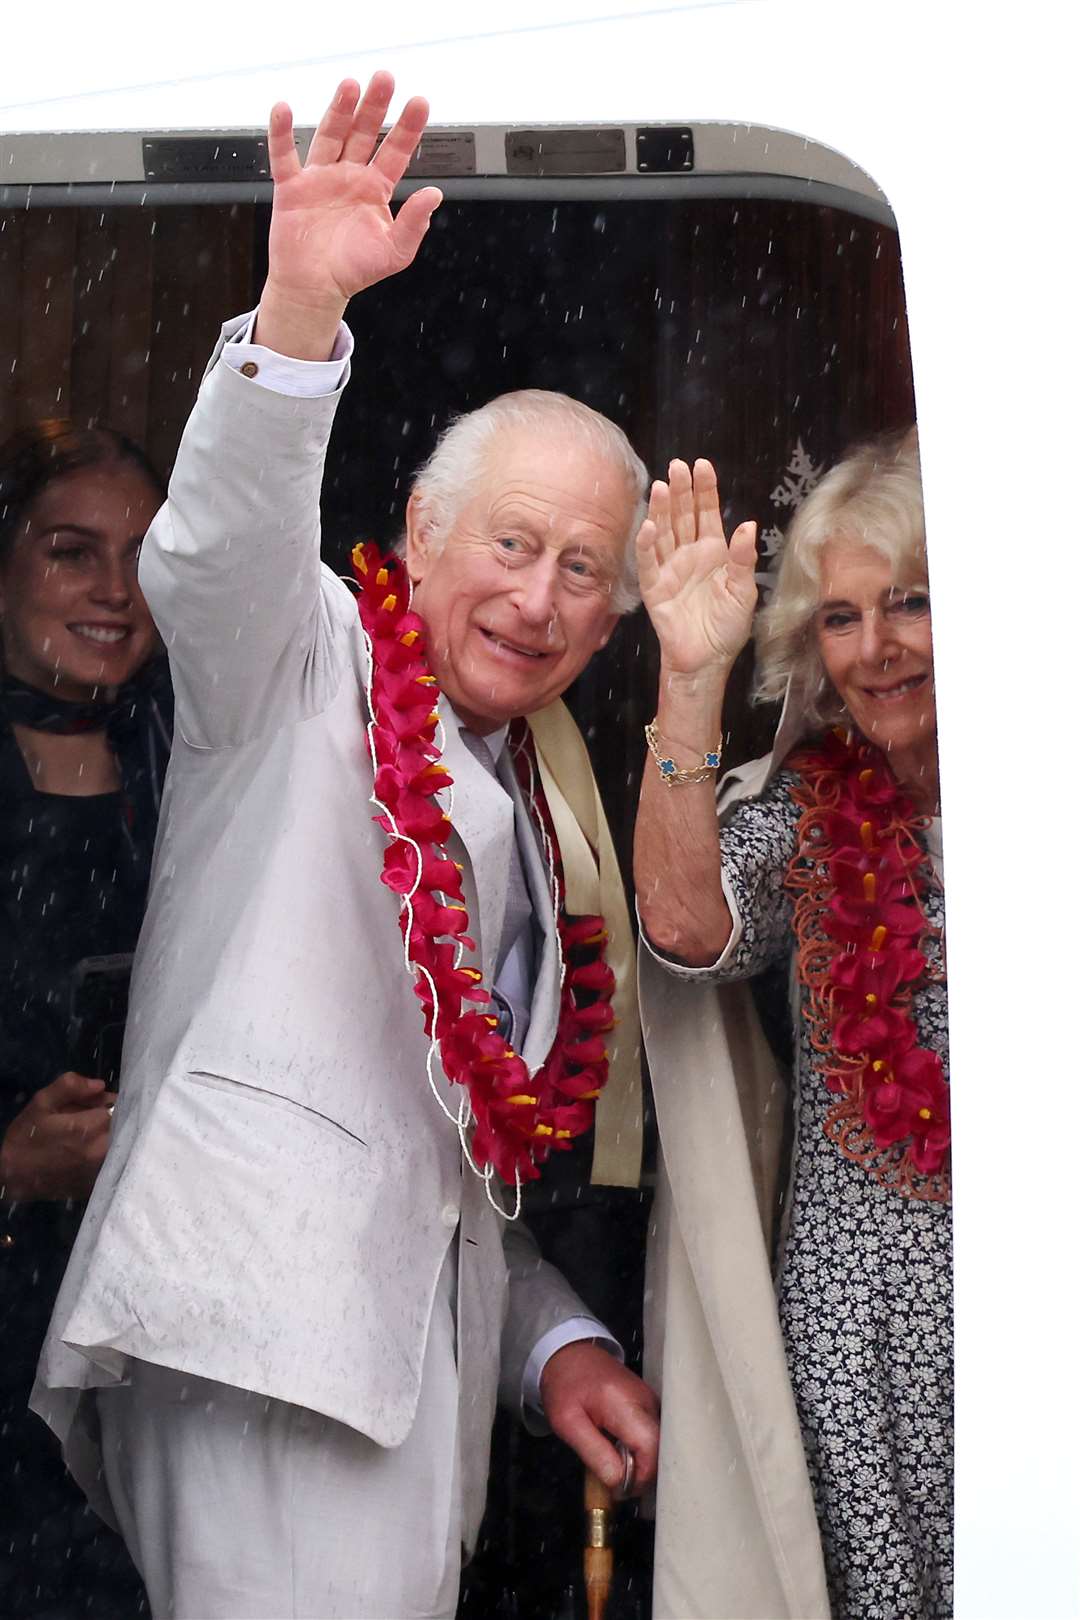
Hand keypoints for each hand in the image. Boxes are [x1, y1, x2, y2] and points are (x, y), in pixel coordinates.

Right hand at [0, 1071, 112, 1203]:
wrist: (12, 1178)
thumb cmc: (26, 1138)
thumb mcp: (41, 1103)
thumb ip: (70, 1086)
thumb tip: (100, 1085)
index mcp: (90, 1128)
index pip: (119, 1106)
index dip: (108, 1102)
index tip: (97, 1103)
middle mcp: (102, 1151)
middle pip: (124, 1126)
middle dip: (113, 1118)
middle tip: (91, 1119)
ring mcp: (101, 1171)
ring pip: (121, 1144)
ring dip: (112, 1136)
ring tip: (89, 1136)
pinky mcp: (98, 1184)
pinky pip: (113, 1163)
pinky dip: (107, 1155)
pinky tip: (87, 1154)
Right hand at [258, 73, 442, 358]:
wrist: (315, 289)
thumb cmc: (353, 271)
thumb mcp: (395, 253)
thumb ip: (414, 223)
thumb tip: (435, 194)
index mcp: (375, 189)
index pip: (395, 151)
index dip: (408, 127)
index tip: (420, 102)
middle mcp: (349, 176)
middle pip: (364, 133)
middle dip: (375, 106)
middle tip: (385, 78)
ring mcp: (320, 178)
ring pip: (331, 136)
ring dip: (339, 110)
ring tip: (350, 85)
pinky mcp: (292, 188)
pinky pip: (285, 156)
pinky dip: (282, 133)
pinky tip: (284, 109)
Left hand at [540, 1341, 659, 1495]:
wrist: (568, 1353)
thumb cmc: (564, 1387)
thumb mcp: (567, 1423)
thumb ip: (594, 1453)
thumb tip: (618, 1483)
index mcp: (624, 1403)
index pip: (650, 1446)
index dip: (641, 1476)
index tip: (620, 1491)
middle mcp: (646, 1400)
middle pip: (660, 1448)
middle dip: (643, 1475)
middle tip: (618, 1487)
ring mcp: (651, 1400)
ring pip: (659, 1444)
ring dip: (642, 1464)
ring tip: (618, 1471)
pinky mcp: (650, 1403)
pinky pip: (654, 1435)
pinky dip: (641, 1451)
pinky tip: (622, 1455)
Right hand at [636, 458, 757, 675]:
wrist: (707, 660)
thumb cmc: (727, 628)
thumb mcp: (743, 592)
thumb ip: (743, 559)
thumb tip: (747, 525)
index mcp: (713, 552)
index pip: (707, 513)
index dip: (705, 490)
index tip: (702, 465)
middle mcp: (689, 555)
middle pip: (683, 516)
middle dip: (681, 491)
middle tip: (677, 466)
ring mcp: (670, 570)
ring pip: (664, 533)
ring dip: (661, 510)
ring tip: (661, 486)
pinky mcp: (655, 588)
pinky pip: (649, 563)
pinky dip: (646, 544)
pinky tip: (649, 525)